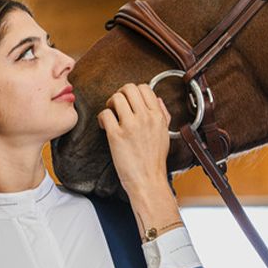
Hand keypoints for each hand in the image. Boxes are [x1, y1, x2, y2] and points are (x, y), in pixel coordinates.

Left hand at [98, 83, 171, 197]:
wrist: (148, 180)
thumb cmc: (155, 161)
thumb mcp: (165, 134)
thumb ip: (164, 114)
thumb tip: (158, 100)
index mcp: (158, 116)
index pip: (145, 88)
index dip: (134, 91)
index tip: (130, 100)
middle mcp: (146, 118)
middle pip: (129, 88)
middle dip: (120, 93)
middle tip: (117, 104)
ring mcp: (130, 126)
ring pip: (116, 98)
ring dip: (110, 103)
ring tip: (111, 114)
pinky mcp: (116, 135)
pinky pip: (105, 114)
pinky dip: (102, 118)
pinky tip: (105, 126)